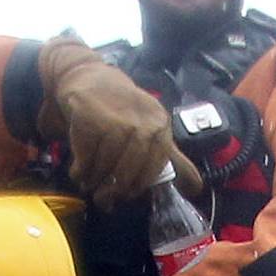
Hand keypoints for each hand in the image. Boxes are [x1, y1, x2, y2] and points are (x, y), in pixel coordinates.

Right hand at [37, 38, 200, 208]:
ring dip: (96, 180)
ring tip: (90, 183)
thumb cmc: (123, 112)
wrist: (90, 79)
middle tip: (107, 196)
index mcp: (159, 123)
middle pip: (131, 168)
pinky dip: (81, 169)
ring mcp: (115, 118)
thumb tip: (196, 187)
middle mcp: (140, 120)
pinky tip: (79, 170)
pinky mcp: (90, 117)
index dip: (141, 183)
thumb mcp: (152, 129)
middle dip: (117, 187)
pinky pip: (87, 155)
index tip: (130, 193)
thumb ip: (172, 158)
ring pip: (107, 164)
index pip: (156, 165)